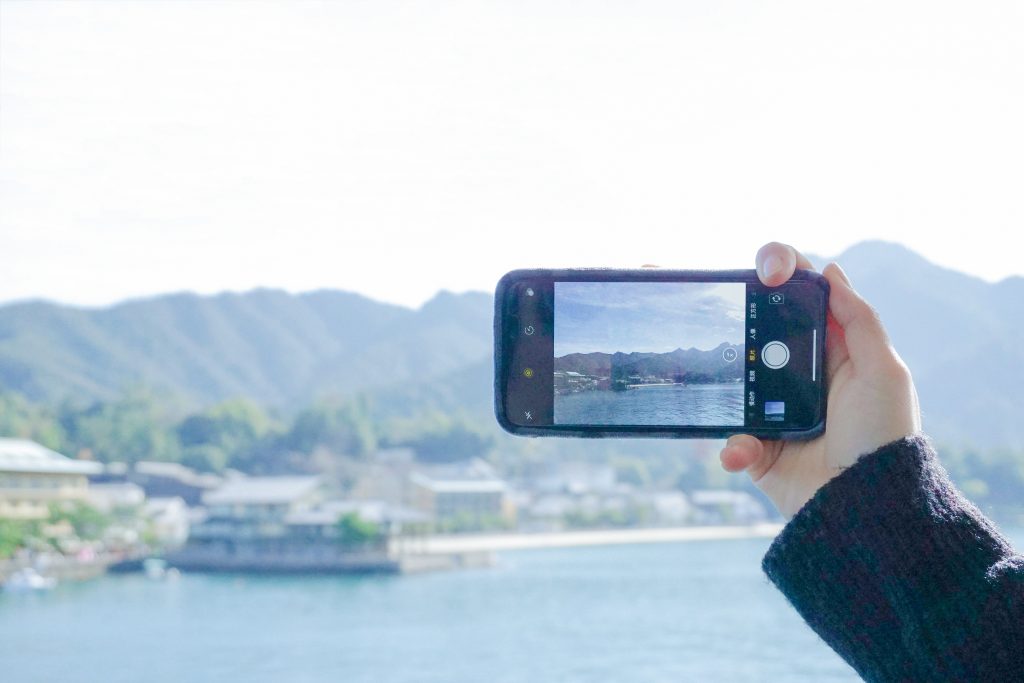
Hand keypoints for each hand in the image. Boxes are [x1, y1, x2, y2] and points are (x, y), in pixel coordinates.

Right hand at [719, 242, 922, 518]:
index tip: (763, 271)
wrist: (865, 512)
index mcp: (830, 350)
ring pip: (731, 382)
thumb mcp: (884, 372)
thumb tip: (831, 271)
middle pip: (754, 331)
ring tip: (714, 382)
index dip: (780, 274)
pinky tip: (747, 450)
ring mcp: (772, 411)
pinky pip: (730, 436)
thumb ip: (860, 319)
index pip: (799, 300)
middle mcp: (797, 375)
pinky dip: (735, 444)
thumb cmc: (883, 438)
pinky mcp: (756, 448)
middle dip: (727, 317)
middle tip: (705, 303)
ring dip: (721, 384)